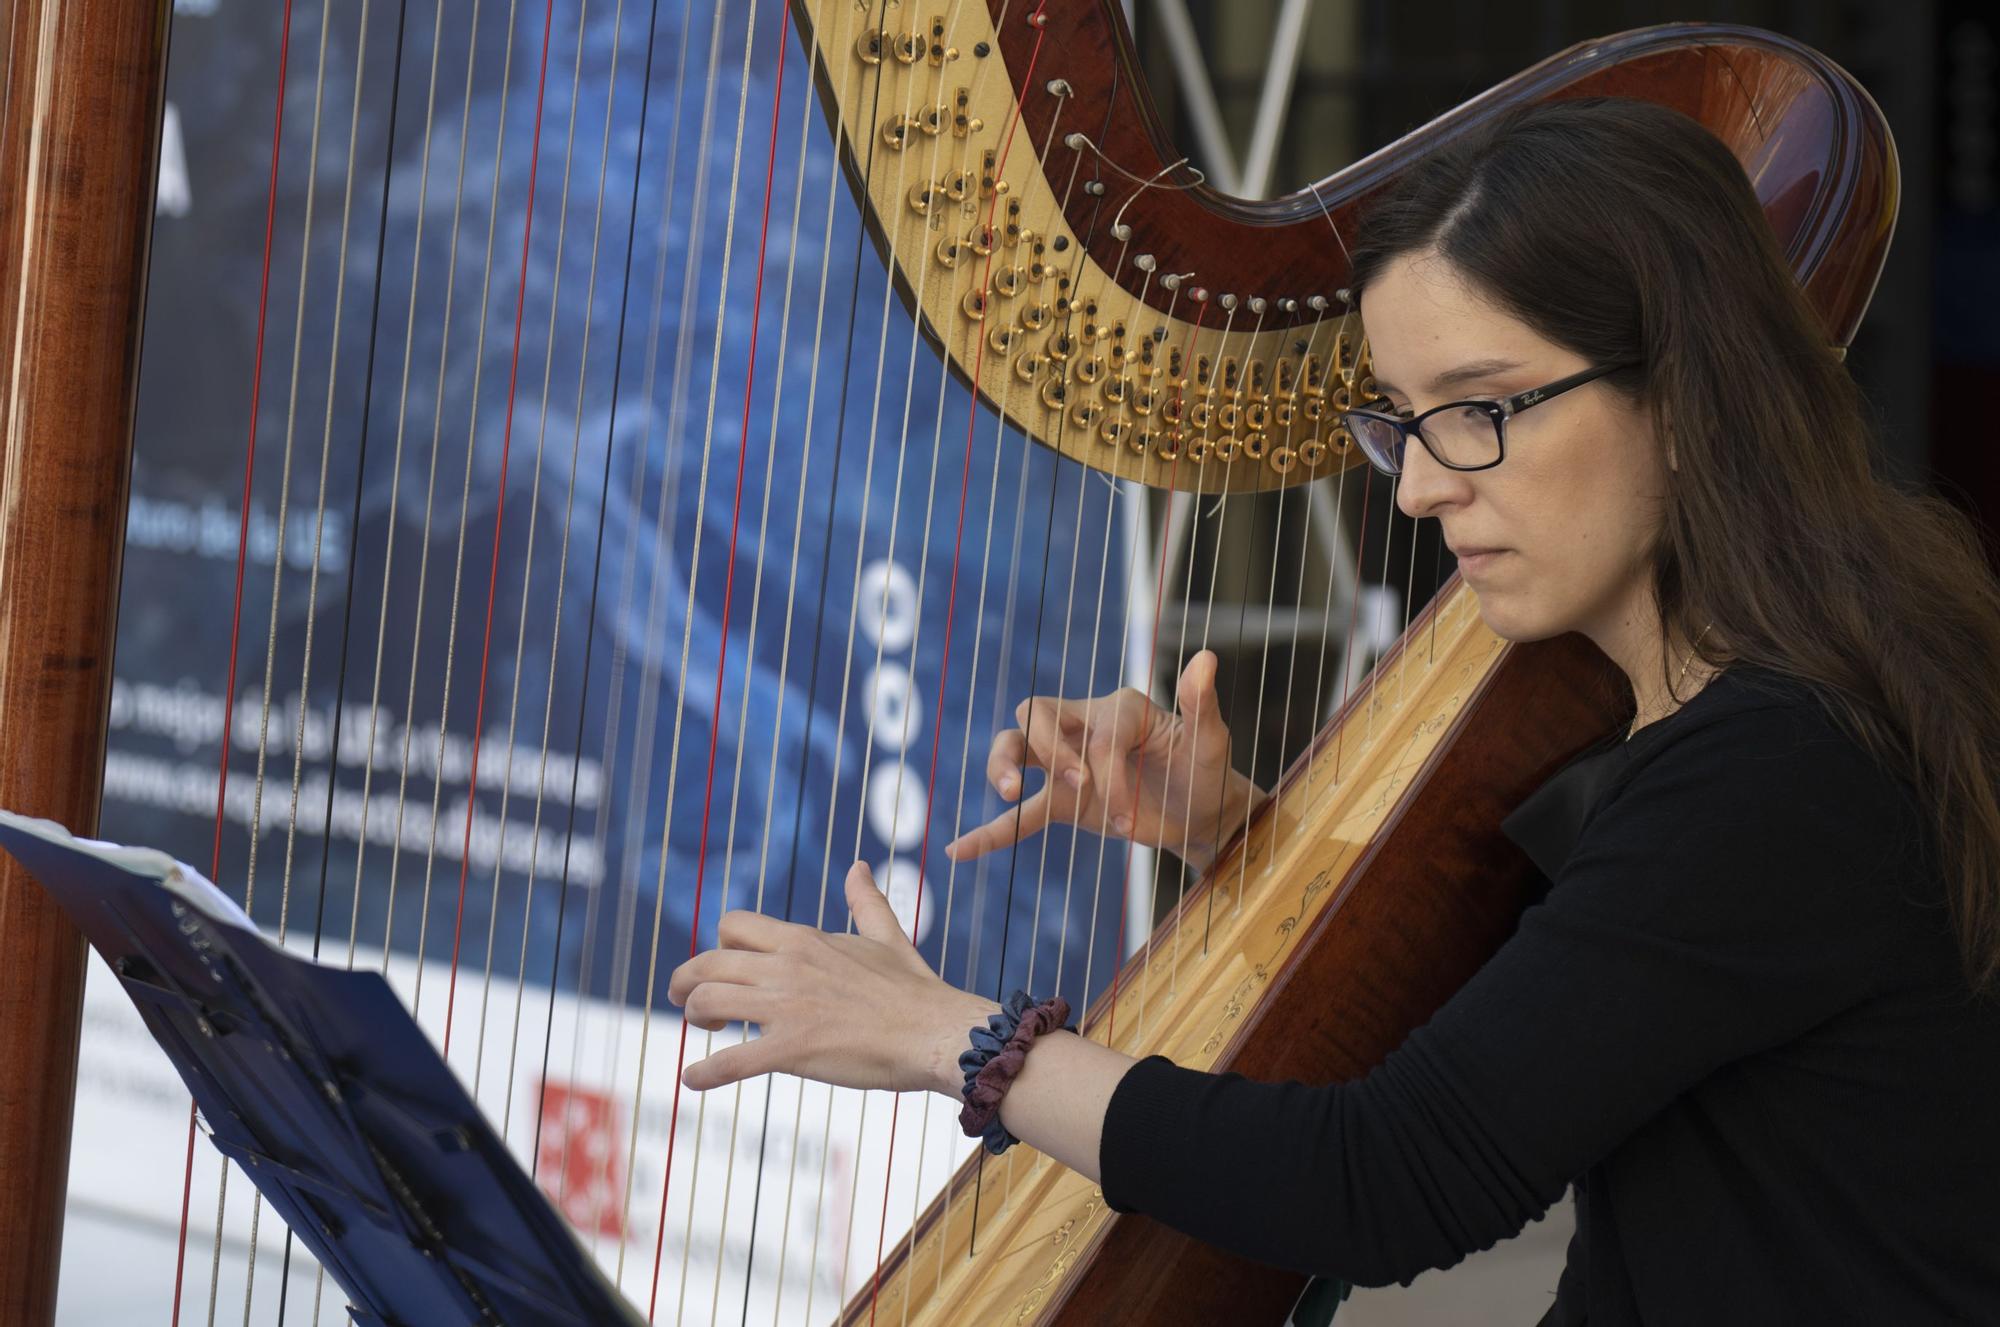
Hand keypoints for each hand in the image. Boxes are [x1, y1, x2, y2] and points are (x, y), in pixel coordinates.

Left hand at [667, 863, 1000, 1095]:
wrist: (936, 1032)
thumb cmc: (915, 989)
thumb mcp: (886, 937)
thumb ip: (866, 902)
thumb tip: (858, 867)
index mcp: (804, 939)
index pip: (733, 925)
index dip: (718, 945)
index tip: (723, 966)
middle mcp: (787, 966)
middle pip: (707, 963)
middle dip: (686, 982)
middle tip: (686, 1001)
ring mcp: (787, 1008)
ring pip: (708, 1002)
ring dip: (694, 1017)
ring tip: (701, 1032)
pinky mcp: (792, 1050)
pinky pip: (731, 1061)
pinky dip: (704, 1073)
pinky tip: (692, 1080)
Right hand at [944, 650, 1262, 871]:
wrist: (1202, 812)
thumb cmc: (1208, 770)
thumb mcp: (1211, 740)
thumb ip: (1201, 702)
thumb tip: (1207, 657)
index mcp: (1119, 708)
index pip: (1096, 734)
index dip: (1109, 774)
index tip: (1130, 815)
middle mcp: (1085, 727)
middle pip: (1036, 714)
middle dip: (1050, 749)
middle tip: (1079, 786)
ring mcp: (1069, 765)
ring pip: (1014, 747)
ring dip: (1001, 765)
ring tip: (1006, 792)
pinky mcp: (1064, 803)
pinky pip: (1019, 814)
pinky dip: (990, 833)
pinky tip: (959, 851)